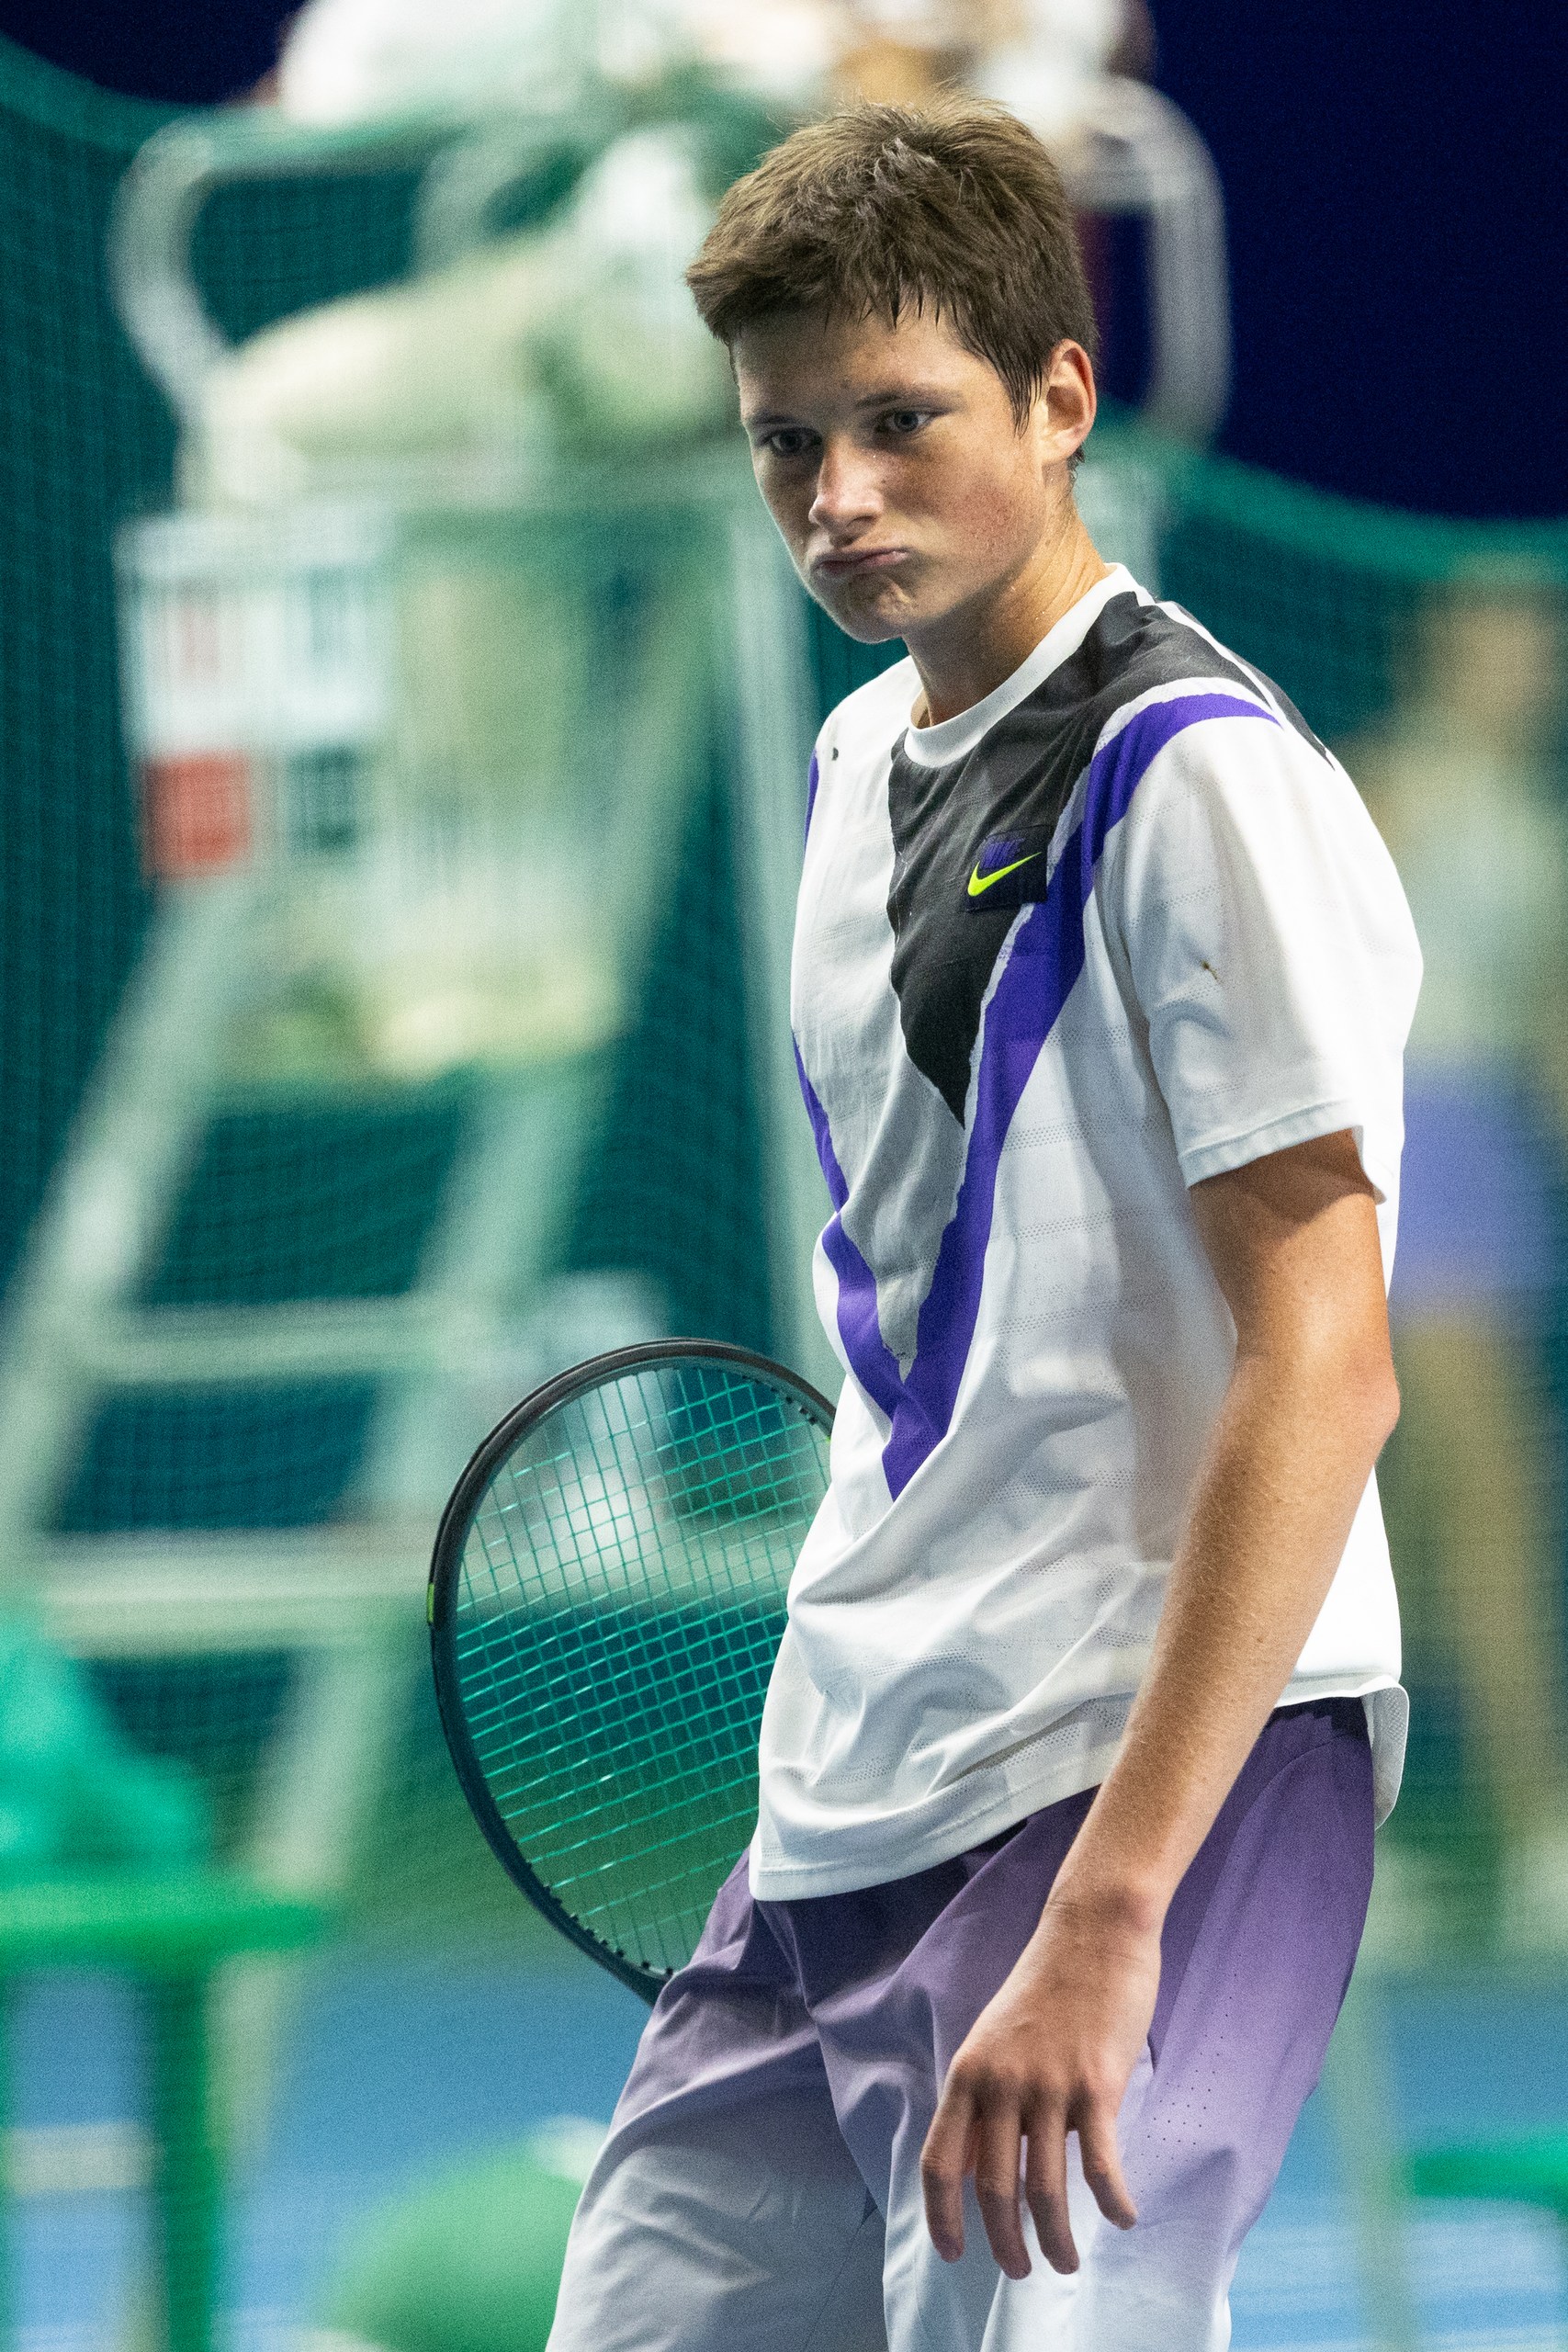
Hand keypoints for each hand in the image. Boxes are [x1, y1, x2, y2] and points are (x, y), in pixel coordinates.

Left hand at [919, 1894, 1160, 2277]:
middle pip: (992, 2189)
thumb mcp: (995, 2037)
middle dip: (1005, 2244)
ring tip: (1065, 2262)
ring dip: (1056, 2239)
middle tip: (1020, 2272)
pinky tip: (1121, 2219)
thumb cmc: (1048, 1985)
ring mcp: (1048, 2086)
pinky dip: (1112, 2203)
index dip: (943, 2217)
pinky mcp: (1096, 2085)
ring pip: (1044, 2190)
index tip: (955, 2255)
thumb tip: (981, 2161)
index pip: (940, 2162)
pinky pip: (1100, 2166)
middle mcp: (1000, 2085)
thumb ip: (987, 2095)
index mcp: (968, 2073)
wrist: (1093, 1931)